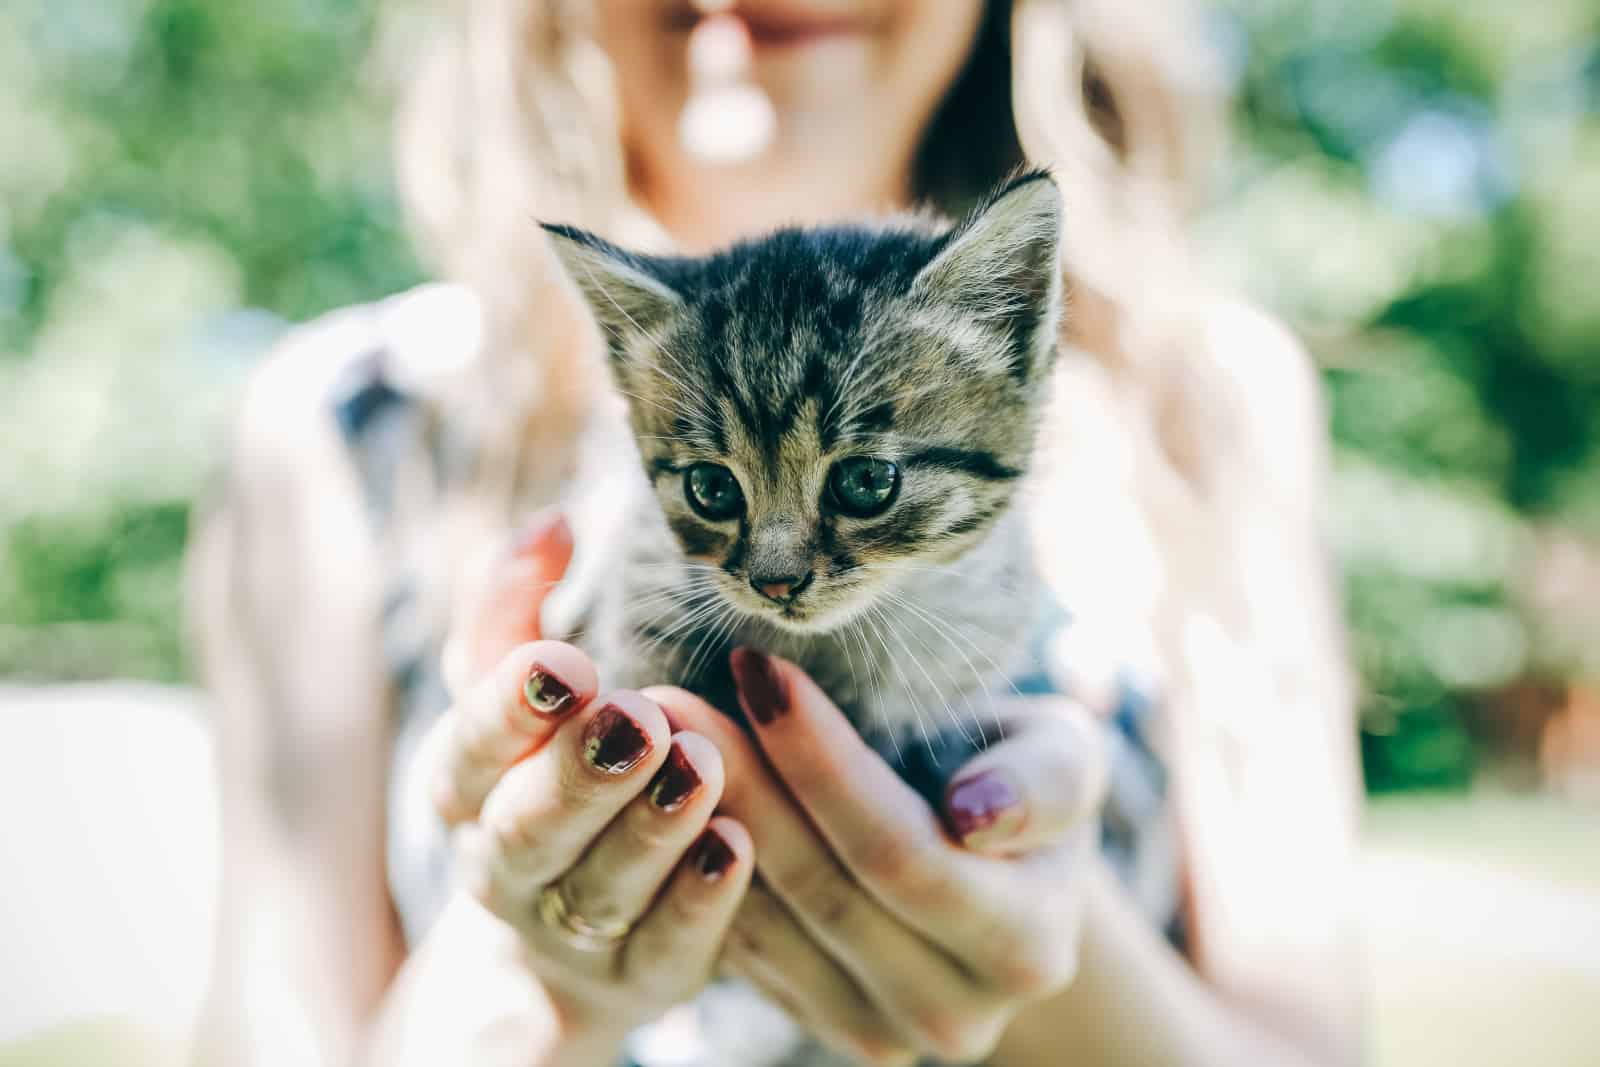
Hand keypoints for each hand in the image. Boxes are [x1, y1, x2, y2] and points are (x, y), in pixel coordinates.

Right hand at [418, 514, 754, 1052]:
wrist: (562, 934)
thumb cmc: (548, 772)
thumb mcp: (524, 691)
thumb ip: (520, 606)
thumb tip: (552, 522)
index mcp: (465, 786)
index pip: (467, 749)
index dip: (509, 708)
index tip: (564, 659)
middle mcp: (505, 865)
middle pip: (526, 829)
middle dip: (579, 772)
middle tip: (636, 716)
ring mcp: (569, 931)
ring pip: (600, 889)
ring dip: (648, 830)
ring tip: (698, 767)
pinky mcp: (639, 977)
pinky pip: (666, 949)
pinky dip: (698, 903)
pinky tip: (737, 845)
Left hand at [646, 652, 1106, 1065]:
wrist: (993, 859)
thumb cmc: (1020, 776)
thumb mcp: (1060, 755)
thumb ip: (1041, 782)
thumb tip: (975, 816)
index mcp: (1025, 946)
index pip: (900, 851)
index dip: (823, 762)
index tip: (761, 669)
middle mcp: (954, 1014)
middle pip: (821, 888)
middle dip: (742, 780)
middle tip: (673, 697)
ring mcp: (878, 1033)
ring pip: (765, 918)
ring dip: (695, 820)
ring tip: (653, 730)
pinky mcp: (813, 1023)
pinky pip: (737, 943)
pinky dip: (693, 864)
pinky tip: (661, 791)